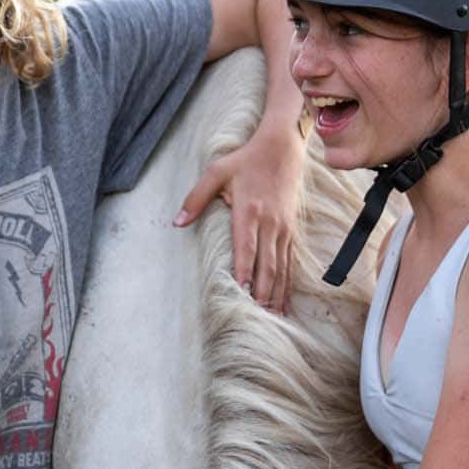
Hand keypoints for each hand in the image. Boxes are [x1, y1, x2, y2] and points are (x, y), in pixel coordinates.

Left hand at [174, 123, 304, 313]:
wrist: (283, 147)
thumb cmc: (246, 160)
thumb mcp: (217, 172)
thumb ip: (196, 198)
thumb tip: (177, 222)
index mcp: (249, 211)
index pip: (246, 249)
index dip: (244, 274)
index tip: (239, 296)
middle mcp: (269, 224)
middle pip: (266, 267)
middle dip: (261, 295)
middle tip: (255, 320)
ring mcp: (283, 230)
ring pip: (280, 270)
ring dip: (275, 297)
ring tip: (271, 321)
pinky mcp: (291, 232)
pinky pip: (289, 264)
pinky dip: (286, 287)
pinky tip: (283, 304)